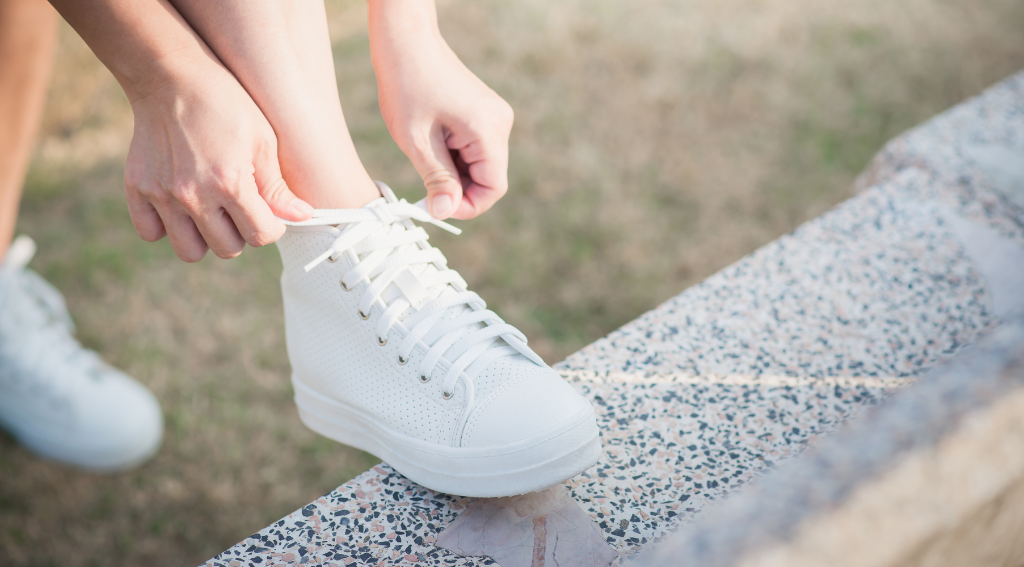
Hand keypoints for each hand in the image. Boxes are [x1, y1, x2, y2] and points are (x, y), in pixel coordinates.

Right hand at [123, 56, 311, 260]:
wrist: (171, 76)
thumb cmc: (225, 104)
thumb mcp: (262, 141)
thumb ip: (278, 187)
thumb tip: (302, 216)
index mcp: (230, 183)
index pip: (261, 236)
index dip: (272, 228)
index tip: (269, 213)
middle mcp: (193, 195)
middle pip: (227, 248)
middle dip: (241, 233)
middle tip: (240, 208)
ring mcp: (162, 194)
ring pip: (190, 251)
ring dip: (205, 238)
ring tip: (212, 212)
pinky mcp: (137, 188)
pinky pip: (152, 233)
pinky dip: (166, 227)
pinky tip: (180, 206)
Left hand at [370, 5, 513, 220]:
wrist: (406, 43)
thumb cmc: (407, 85)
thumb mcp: (416, 141)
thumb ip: (437, 179)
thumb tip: (445, 213)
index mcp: (488, 130)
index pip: (493, 188)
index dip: (467, 206)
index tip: (436, 205)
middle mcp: (500, 124)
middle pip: (489, 179)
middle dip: (457, 188)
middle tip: (424, 184)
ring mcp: (494, 117)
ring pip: (480, 166)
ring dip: (453, 172)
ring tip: (424, 153)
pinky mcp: (484, 114)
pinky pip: (476, 150)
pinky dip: (454, 157)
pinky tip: (432, 143)